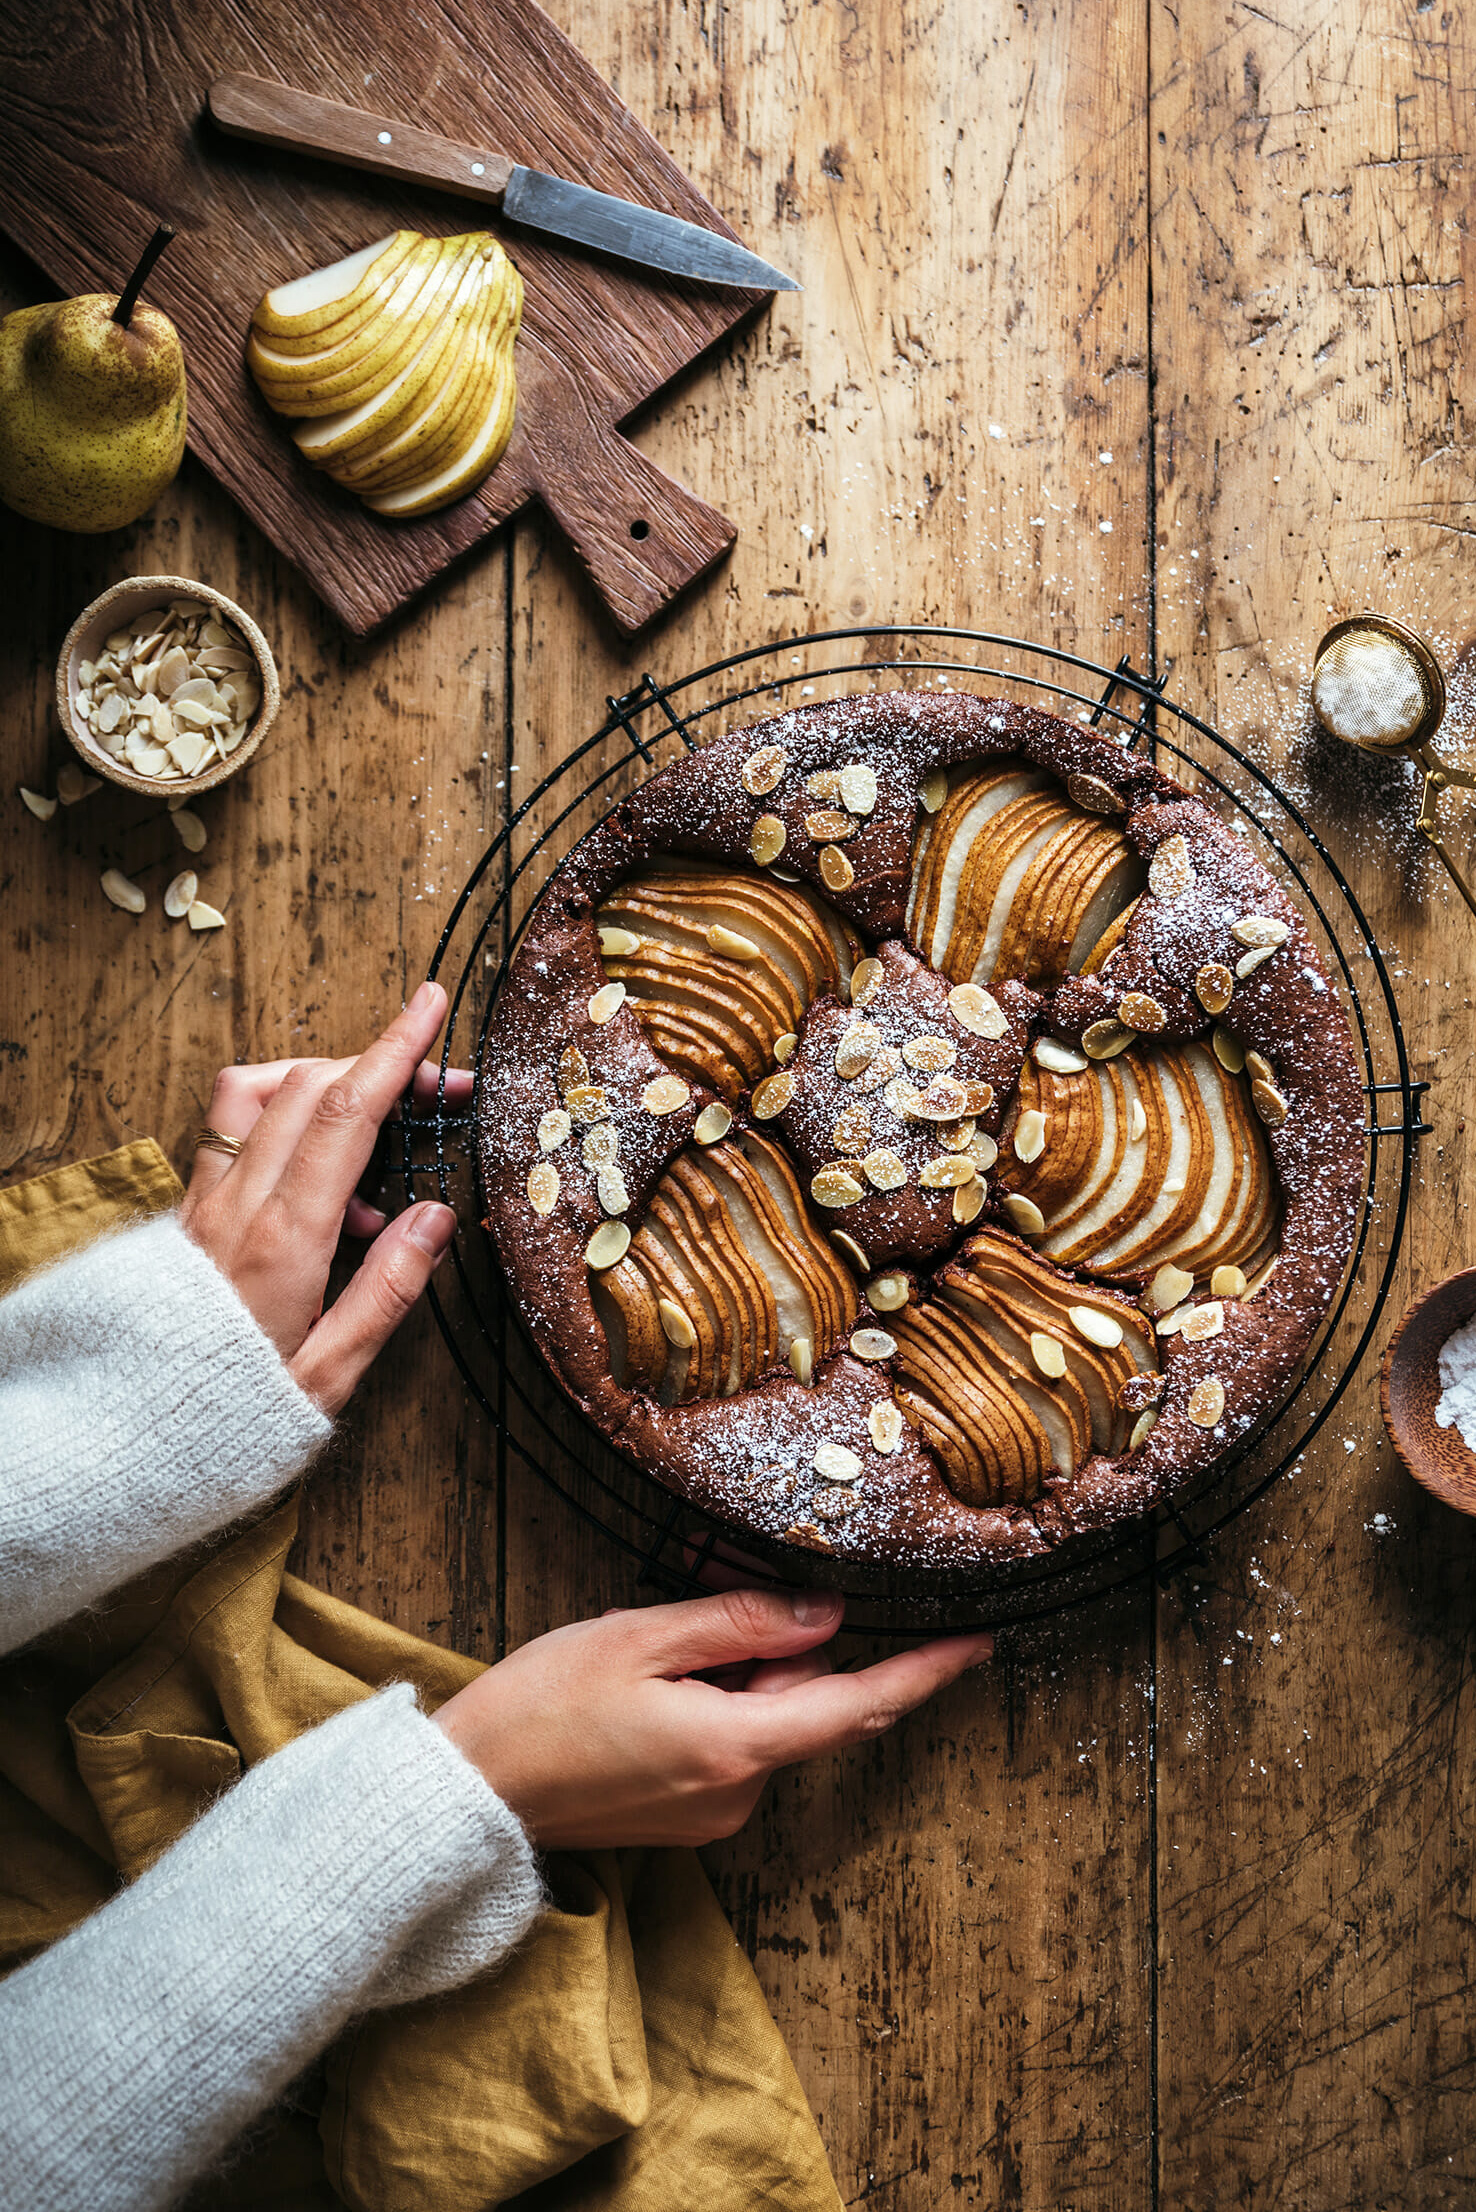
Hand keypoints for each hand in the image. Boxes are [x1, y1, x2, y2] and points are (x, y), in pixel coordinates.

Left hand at [179, 981, 463, 1414]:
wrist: (128, 1438)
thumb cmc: (233, 1414)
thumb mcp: (330, 1374)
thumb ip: (387, 1291)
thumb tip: (436, 1218)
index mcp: (284, 1238)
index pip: (346, 1112)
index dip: (394, 1051)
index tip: (428, 1007)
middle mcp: (237, 1205)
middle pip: (309, 1087)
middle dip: (379, 1063)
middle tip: (437, 1082)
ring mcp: (204, 1202)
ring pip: (258, 1093)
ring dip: (322, 1082)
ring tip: (374, 1123)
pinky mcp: (188, 1212)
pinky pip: (232, 1133)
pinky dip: (284, 1122)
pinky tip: (320, 1177)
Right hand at [433, 1588, 992, 1848]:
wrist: (469, 1794)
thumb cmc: (540, 1708)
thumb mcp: (641, 1637)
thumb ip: (742, 1623)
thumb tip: (824, 1616)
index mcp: (734, 1748)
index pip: (856, 1707)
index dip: (923, 1675)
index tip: (977, 1646)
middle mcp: (736, 1794)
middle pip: (801, 1703)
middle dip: (776, 1649)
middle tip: (703, 1610)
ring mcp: (712, 1813)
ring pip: (764, 1719)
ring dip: (737, 1673)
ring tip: (651, 1653)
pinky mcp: (687, 1817)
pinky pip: (732, 1743)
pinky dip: (715, 1702)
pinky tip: (648, 1686)